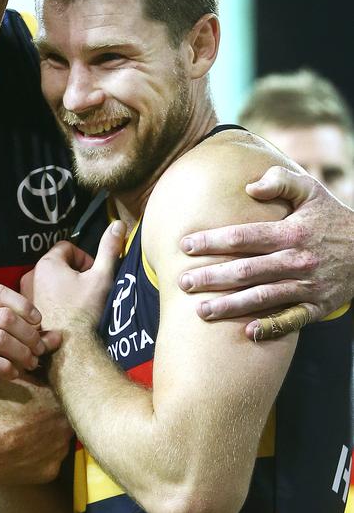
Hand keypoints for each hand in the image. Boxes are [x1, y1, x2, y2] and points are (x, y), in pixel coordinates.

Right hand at [0, 285, 60, 412]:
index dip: (22, 303)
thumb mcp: (7, 347)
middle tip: (40, 351)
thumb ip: (30, 339)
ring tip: (32, 364)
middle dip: (28, 334)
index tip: (39, 321)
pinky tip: (14, 374)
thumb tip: (58, 337)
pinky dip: (5, 367)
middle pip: (4, 317)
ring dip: (21, 352)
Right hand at [0, 375, 72, 483]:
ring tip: (24, 432)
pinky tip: (22, 450)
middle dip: (51, 414)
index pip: (61, 393)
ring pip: (58, 439)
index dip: (50, 392)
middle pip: (63, 417)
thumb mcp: (7, 377)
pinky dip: (39, 456)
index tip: (39, 394)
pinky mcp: (50, 472)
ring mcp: (59, 451)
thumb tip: (40, 352)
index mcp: (57, 399)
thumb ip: (28, 367)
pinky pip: (49, 461)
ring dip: (47, 435)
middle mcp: (64, 426)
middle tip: (31, 414)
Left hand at [22, 222, 124, 331]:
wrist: (70, 350)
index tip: (93, 275)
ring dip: (64, 288)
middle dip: (74, 273)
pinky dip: (53, 301)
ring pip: (49, 282)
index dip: (85, 259)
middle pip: (57, 264)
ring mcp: (25, 295)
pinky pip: (41, 297)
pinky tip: (65, 316)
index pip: (68, 248)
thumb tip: (119, 224)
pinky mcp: (25, 312)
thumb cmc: (85, 312)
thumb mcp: (102, 277)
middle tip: (87, 291)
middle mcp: (30, 276)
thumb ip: (110, 249)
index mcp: (46, 263)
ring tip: (77, 305)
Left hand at [178, 167, 353, 338]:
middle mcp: (297, 261)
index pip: (243, 237)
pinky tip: (247, 332)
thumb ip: (280, 180)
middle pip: (246, 271)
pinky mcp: (317, 307)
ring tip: (200, 311)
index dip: (212, 241)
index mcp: (291, 232)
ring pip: (262, 298)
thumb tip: (249, 185)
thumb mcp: (311, 190)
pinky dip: (271, 328)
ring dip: (230, 306)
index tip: (186, 245)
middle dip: (211, 277)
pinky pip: (292, 320)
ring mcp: (307, 286)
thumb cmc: (331, 218)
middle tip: (182, 282)